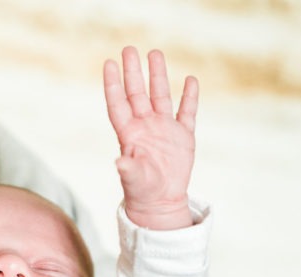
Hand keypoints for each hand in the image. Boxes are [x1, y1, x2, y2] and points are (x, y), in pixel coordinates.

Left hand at [104, 46, 197, 229]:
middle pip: (137, 93)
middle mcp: (145, 127)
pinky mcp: (183, 137)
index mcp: (129, 135)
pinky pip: (186, 112)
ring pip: (160, 96)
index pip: (119, 104)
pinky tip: (190, 80)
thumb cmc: (142, 193)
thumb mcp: (134, 180)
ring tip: (155, 53)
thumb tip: (119, 163)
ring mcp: (164, 130)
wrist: (161, 203)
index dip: (113, 84)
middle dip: (133, 72)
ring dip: (158, 76)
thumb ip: (128, 170)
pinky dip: (189, 97)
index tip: (109, 63)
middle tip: (129, 49)